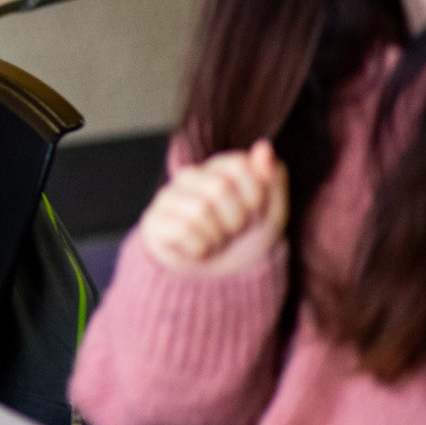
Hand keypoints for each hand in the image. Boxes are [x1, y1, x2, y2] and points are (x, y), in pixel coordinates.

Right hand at [137, 139, 289, 276]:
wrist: (216, 277)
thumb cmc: (243, 239)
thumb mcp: (271, 213)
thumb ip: (271, 179)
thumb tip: (264, 147)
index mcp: (218, 168)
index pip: (240, 165)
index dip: (254, 195)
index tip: (253, 211)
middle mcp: (189, 177)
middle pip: (219, 188)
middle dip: (235, 219)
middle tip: (231, 230)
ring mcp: (168, 198)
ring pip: (200, 210)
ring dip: (217, 236)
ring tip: (215, 240)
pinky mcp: (154, 222)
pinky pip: (182, 231)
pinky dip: (200, 248)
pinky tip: (199, 248)